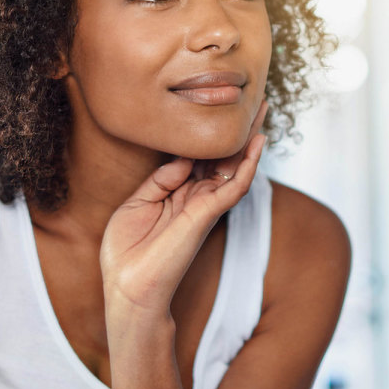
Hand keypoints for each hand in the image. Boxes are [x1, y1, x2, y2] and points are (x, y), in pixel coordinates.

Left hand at [100, 103, 268, 321]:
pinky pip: (234, 186)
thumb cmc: (126, 252)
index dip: (207, 134)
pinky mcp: (207, 215)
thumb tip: (183, 158)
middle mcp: (194, 198)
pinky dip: (248, 164)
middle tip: (251, 102)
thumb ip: (161, 180)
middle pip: (222, 158)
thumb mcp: (135, 205)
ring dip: (249, 140)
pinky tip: (257, 142)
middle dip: (236, 131)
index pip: (198, 158)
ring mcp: (204, 206)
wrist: (127, 287)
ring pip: (234, 167)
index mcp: (176, 195)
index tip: (212, 106)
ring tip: (261, 111)